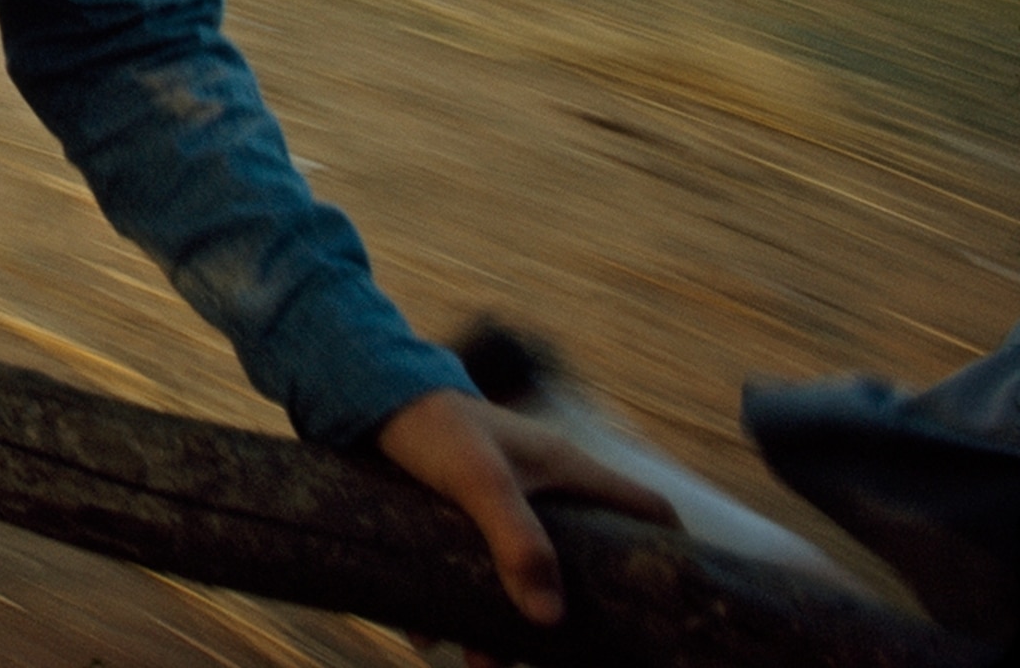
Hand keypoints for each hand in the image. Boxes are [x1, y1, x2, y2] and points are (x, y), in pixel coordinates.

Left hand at [377, 388, 677, 649]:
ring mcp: (504, 502)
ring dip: (500, 621)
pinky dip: (452, 601)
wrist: (362, 394)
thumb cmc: (433, 426)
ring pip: (520, 573)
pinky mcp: (461, 512)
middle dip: (573, 611)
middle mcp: (544, 488)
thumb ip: (518, 544)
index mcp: (568, 470)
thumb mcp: (481, 483)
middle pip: (583, 558)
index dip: (670, 549)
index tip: (674, 600)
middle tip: (566, 654)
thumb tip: (550, 619)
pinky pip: (469, 566)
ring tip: (481, 663)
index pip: (645, 509)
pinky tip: (423, 634)